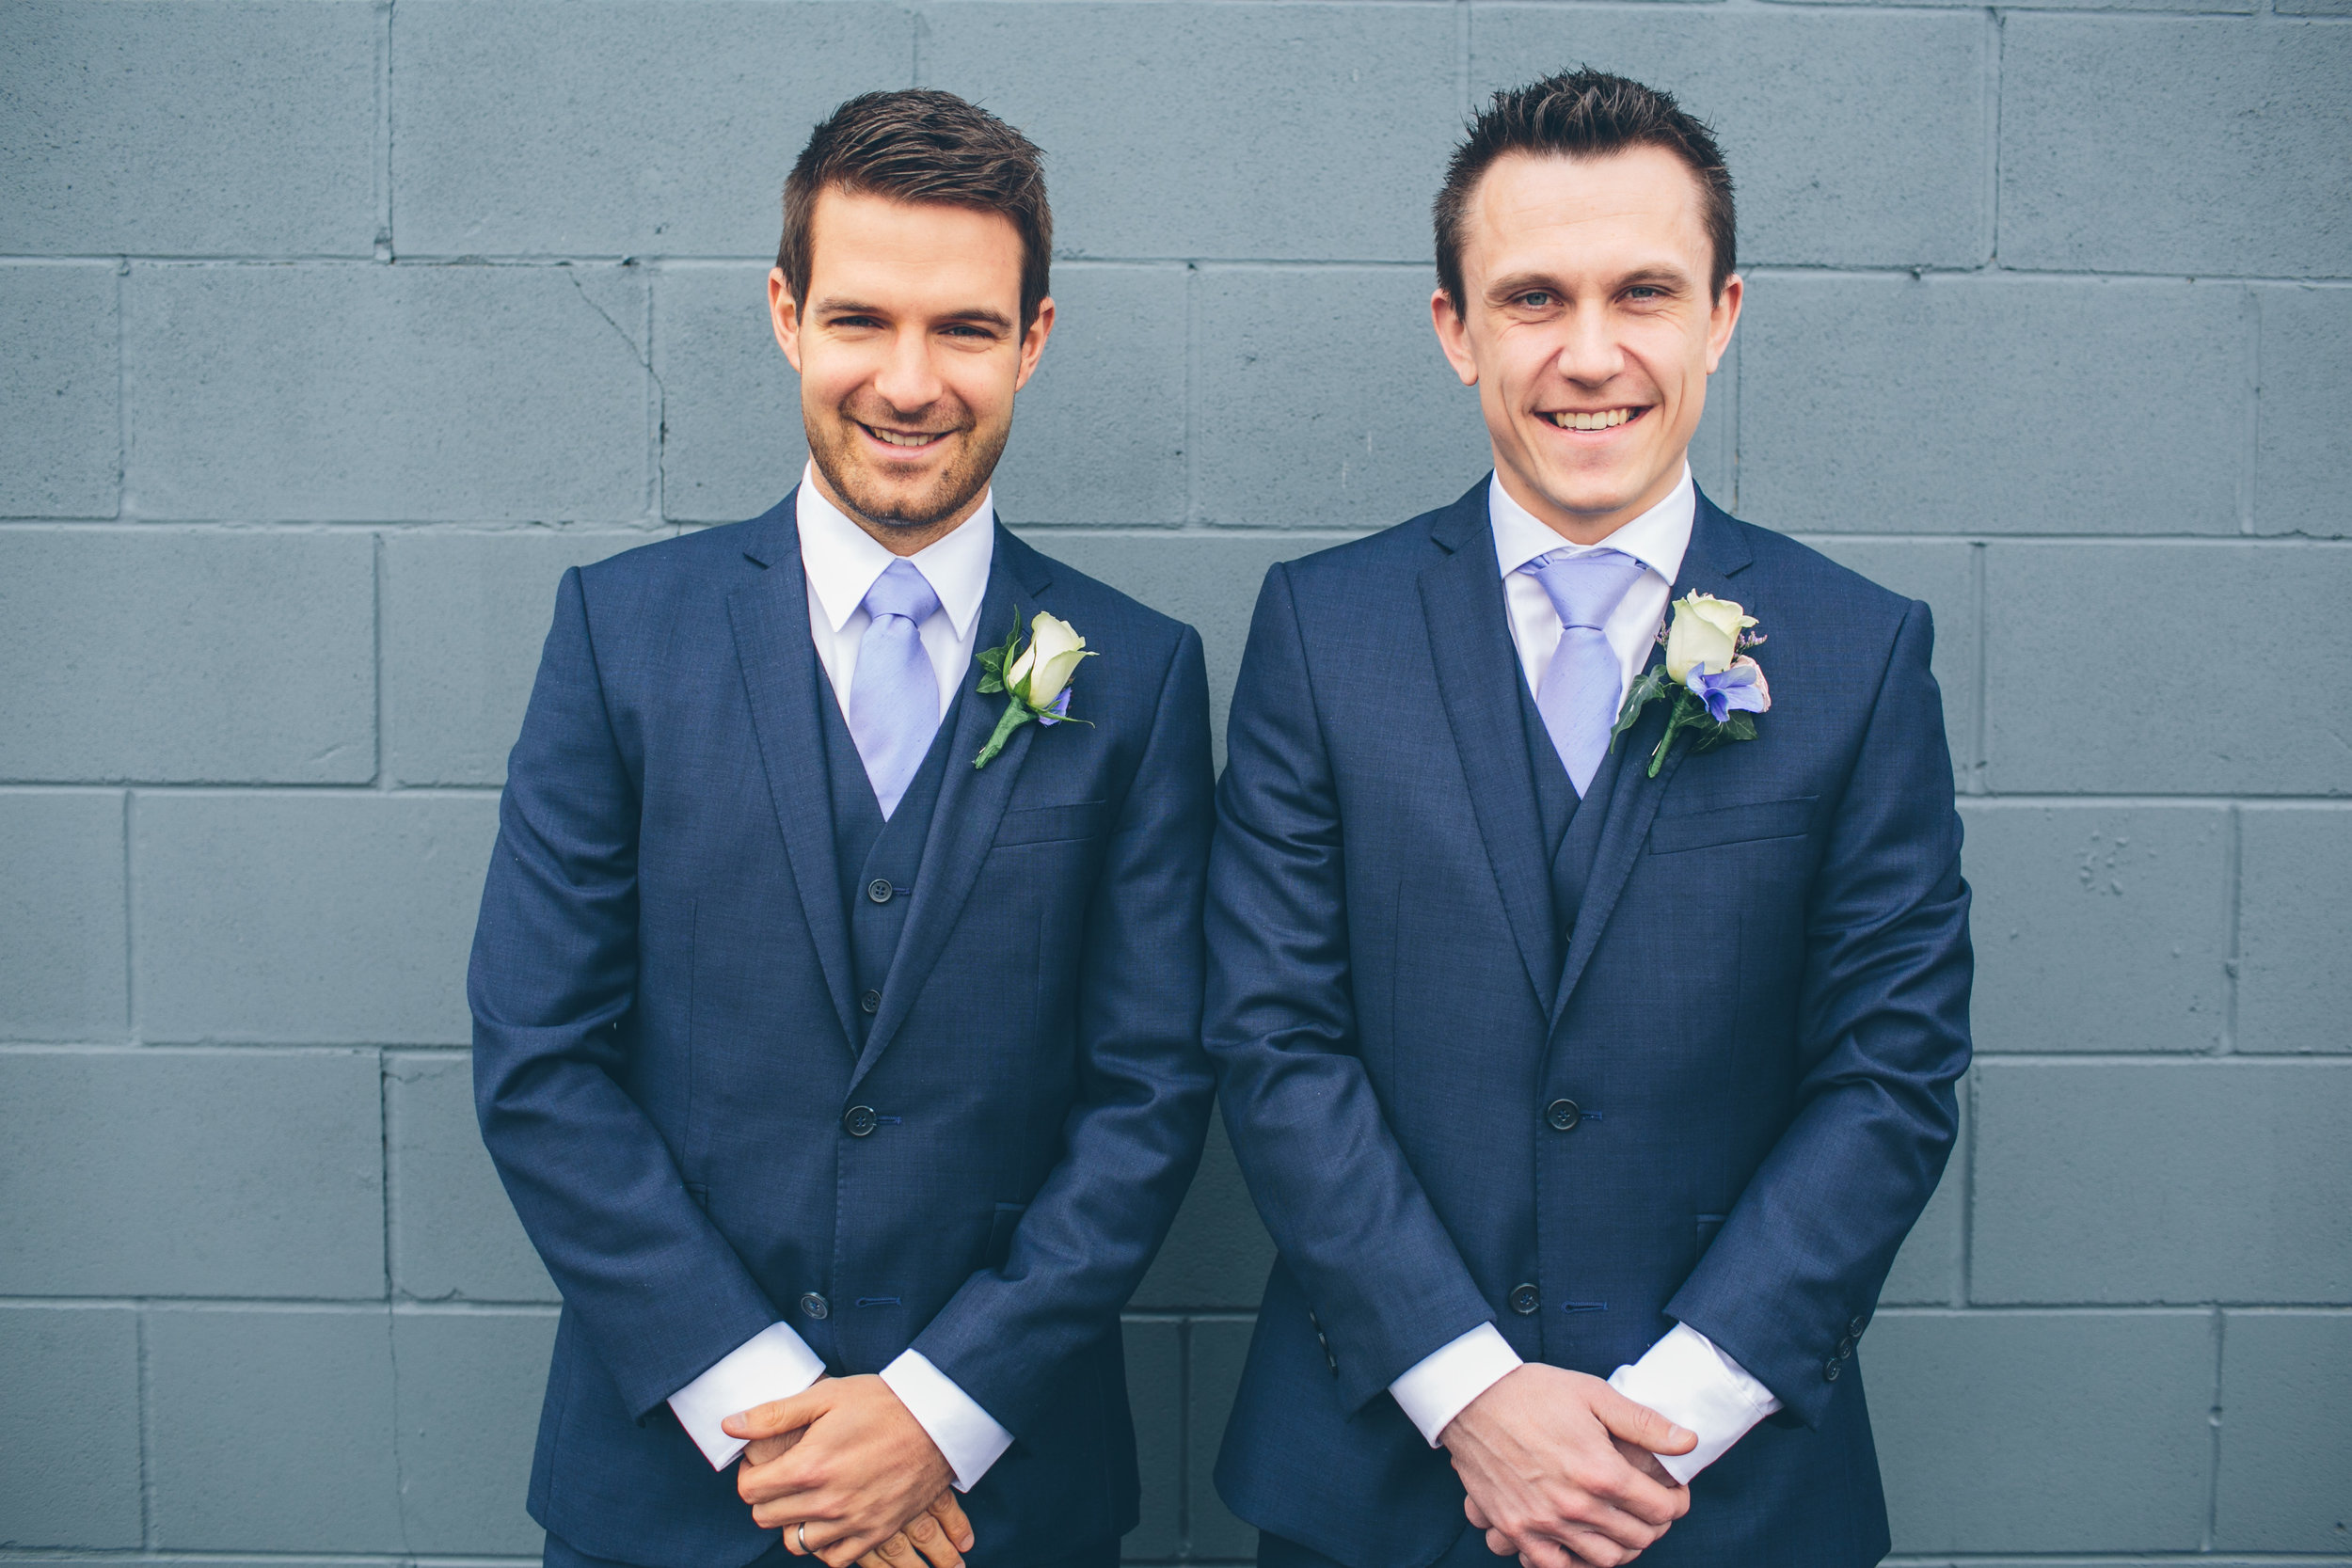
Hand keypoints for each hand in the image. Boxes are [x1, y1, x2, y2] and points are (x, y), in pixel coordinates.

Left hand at [724, 1375, 960, 1564]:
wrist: (940, 1421)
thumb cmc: (882, 1403)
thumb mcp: (826, 1396)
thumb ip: (773, 1415)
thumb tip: (728, 1426)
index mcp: (810, 1466)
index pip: (750, 1492)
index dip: (750, 1475)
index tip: (763, 1464)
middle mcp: (828, 1501)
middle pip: (767, 1519)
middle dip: (767, 1498)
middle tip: (784, 1477)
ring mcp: (853, 1521)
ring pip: (796, 1543)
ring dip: (793, 1522)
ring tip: (806, 1497)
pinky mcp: (876, 1533)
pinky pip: (833, 1558)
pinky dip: (825, 1544)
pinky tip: (830, 1518)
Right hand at [1440, 1363, 1693, 1567]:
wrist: (1470, 1398)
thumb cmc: (1532, 1392)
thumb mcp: (1594, 1394)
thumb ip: (1644, 1423)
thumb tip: (1688, 1442)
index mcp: (1600, 1471)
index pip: (1661, 1509)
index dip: (1677, 1501)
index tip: (1675, 1492)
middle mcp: (1575, 1506)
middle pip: (1638, 1538)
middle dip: (1656, 1524)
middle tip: (1652, 1507)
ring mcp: (1543, 1523)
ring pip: (1605, 1560)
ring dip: (1623, 1547)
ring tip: (1622, 1526)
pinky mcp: (1516, 1529)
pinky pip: (1556, 1567)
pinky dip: (1577, 1563)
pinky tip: (1583, 1544)